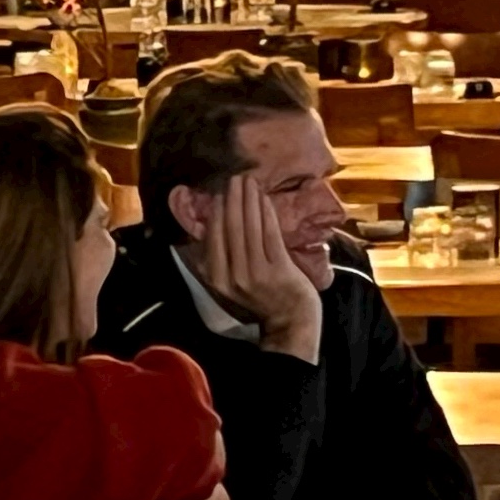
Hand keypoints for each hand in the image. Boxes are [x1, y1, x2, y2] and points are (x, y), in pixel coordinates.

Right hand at [199, 178, 322, 361]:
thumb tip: (209, 226)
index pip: (213, 237)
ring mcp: (256, 273)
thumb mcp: (230, 285)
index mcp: (216, 279)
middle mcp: (233, 276)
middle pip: (230, 228)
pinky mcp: (278, 268)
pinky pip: (269, 233)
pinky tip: (263, 197)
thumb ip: (219, 260)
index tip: (219, 193)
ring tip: (248, 181)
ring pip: (250, 228)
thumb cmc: (261, 299)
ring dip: (249, 200)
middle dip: (232, 199)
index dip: (216, 212)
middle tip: (235, 178)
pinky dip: (266, 212)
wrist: (290, 321)